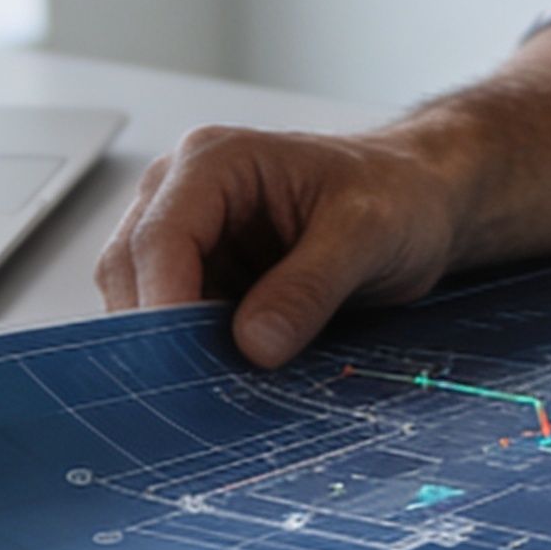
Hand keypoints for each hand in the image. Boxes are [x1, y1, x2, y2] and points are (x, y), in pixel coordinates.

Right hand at [92, 123, 474, 367]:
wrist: (418, 200)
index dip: (163, 305)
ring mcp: (188, 235)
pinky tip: (230, 373)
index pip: (160, 238)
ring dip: (175, 347)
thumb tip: (253, 344)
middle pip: (132, 272)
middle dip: (161, 333)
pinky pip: (172, 322)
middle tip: (204, 389)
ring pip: (142, 302)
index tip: (184, 366)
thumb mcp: (368, 234)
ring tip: (225, 383)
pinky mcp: (201, 274)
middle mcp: (183, 191)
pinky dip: (192, 353)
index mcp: (216, 160)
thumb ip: (310, 287)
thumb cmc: (397, 194)